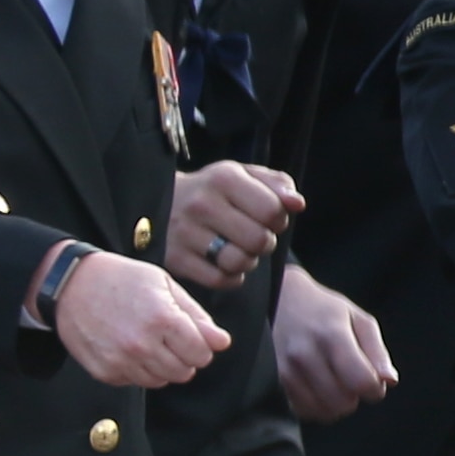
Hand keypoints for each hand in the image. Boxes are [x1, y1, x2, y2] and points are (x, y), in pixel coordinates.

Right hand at [50, 249, 228, 387]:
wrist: (70, 284)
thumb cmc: (120, 279)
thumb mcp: (164, 285)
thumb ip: (196, 316)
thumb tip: (221, 343)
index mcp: (162, 318)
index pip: (201, 354)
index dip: (200, 346)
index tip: (190, 336)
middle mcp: (142, 343)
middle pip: (183, 372)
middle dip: (183, 358)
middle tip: (168, 339)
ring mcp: (120, 360)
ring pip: (160, 381)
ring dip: (161, 366)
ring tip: (147, 343)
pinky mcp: (104, 371)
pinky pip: (134, 382)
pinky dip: (136, 370)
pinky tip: (127, 348)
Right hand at [165, 159, 301, 292]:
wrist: (157, 202)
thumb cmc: (210, 190)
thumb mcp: (242, 176)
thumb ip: (276, 184)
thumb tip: (297, 204)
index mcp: (224, 179)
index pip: (273, 210)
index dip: (278, 220)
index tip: (266, 219)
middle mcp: (202, 204)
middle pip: (259, 240)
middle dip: (264, 243)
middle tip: (252, 237)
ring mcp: (184, 233)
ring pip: (239, 262)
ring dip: (247, 261)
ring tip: (237, 250)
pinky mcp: (174, 258)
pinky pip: (219, 279)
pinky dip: (230, 277)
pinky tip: (223, 264)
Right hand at [268, 263, 396, 421]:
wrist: (278, 300)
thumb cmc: (324, 311)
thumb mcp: (358, 320)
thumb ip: (377, 351)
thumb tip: (389, 381)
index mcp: (332, 335)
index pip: (362, 382)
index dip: (375, 389)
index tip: (372, 381)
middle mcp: (304, 354)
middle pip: (343, 402)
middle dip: (354, 397)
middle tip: (349, 380)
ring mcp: (284, 369)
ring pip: (322, 411)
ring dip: (334, 404)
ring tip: (333, 384)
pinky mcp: (272, 380)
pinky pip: (302, 411)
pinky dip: (315, 406)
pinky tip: (316, 389)